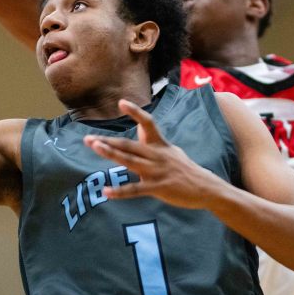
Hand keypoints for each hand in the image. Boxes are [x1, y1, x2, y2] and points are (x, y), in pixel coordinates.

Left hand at [84, 99, 221, 208]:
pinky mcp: (158, 188)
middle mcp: (156, 155)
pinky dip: (120, 191)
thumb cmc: (186, 170)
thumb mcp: (172, 151)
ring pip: (129, 161)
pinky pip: (135, 190)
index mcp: (160, 145)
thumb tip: (141, 128)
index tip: (121, 102)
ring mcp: (157, 171)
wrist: (206, 188)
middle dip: (107, 141)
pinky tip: (106, 192)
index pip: (148, 123)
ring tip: (95, 147)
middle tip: (87, 138)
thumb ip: (154, 141)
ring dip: (110, 154)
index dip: (135, 112)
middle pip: (128, 144)